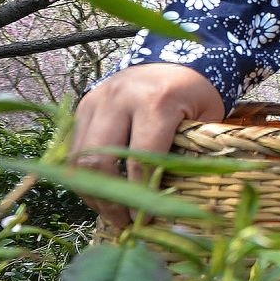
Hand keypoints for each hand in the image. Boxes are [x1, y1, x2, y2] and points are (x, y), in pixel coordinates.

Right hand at [72, 63, 226, 222]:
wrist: (177, 58)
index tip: (146, 220)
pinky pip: (74, 147)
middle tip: (123, 222)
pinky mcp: (84, 104)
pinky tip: (101, 190)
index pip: (139, 160)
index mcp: (155, 102)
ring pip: (79, 156)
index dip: (140, 195)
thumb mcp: (205, 120)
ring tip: (110, 211)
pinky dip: (83, 173)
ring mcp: (97, 99)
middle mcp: (119, 98)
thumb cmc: (197, 94)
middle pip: (99, 160)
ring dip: (92, 190)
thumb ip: (187, 153)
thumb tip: (167, 201)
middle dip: (110, 199)